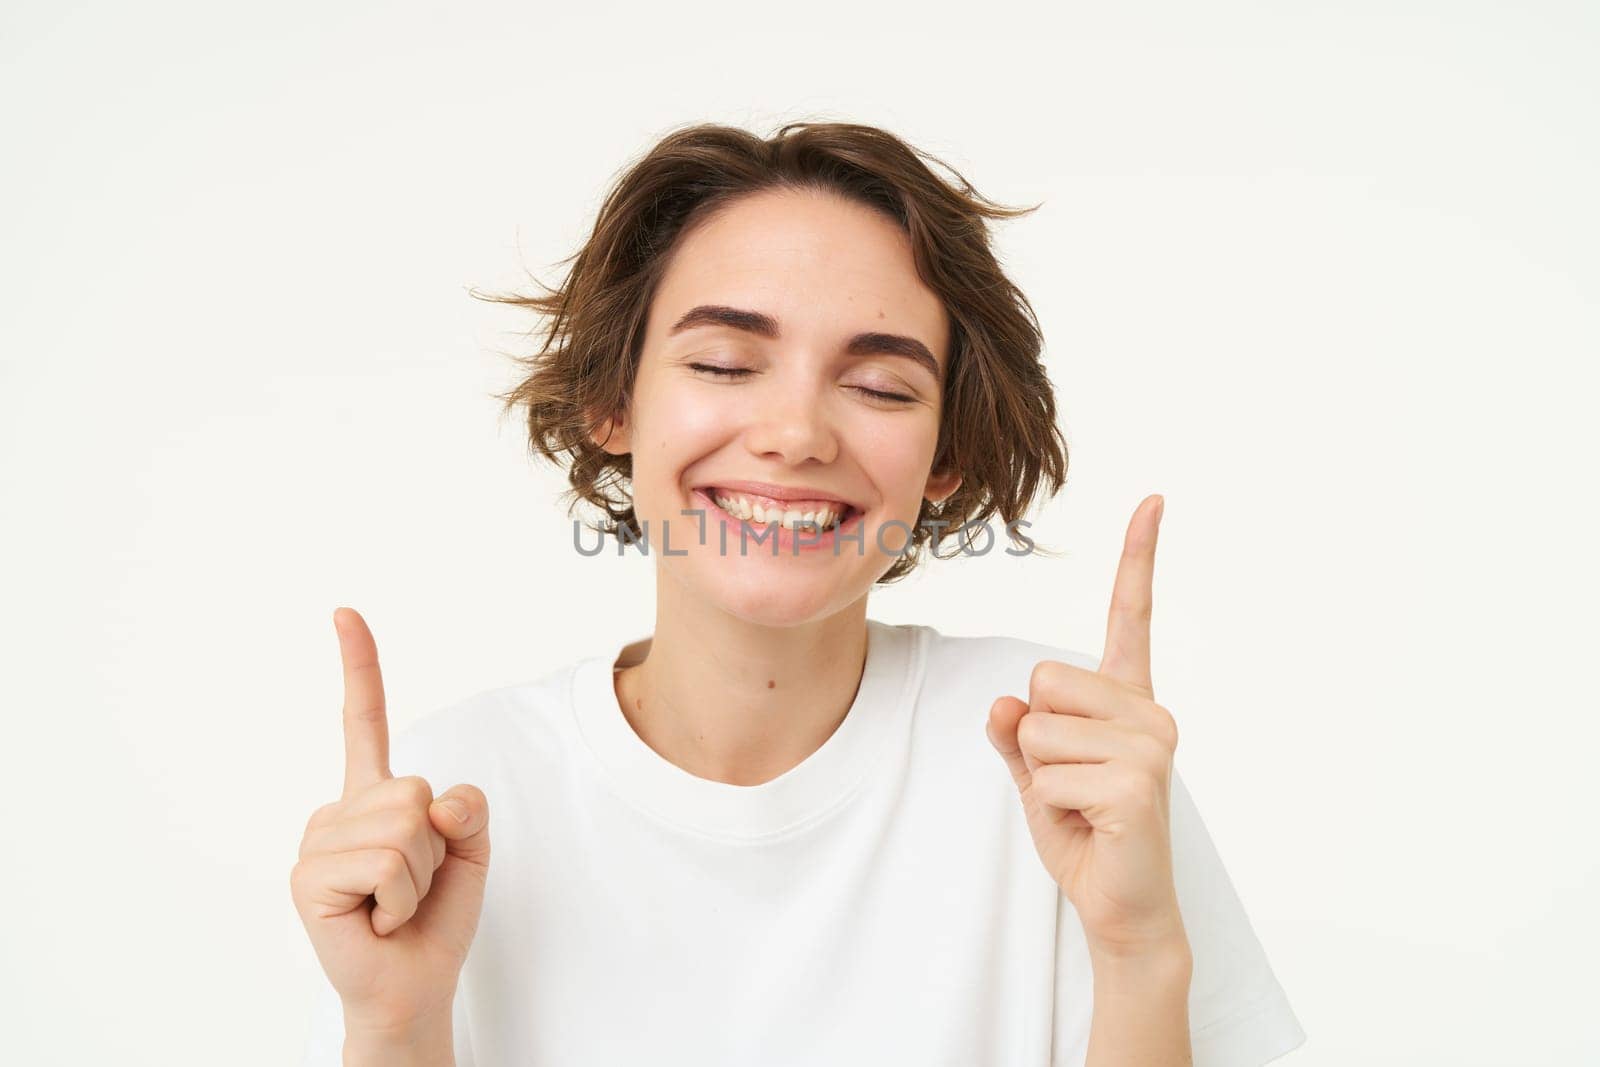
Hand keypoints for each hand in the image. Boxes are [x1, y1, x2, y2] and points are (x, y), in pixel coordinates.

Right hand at [289, 607, 491, 1035]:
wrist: (414, 983)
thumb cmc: (435, 916)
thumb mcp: (470, 849)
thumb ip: (467, 808)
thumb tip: (437, 797)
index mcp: (374, 795)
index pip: (363, 720)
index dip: (359, 666)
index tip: (345, 613)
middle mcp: (338, 810)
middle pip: (415, 788)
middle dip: (436, 845)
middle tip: (412, 885)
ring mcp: (317, 840)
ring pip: (404, 825)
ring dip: (418, 876)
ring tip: (394, 903)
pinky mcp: (308, 876)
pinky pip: (385, 861)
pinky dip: (399, 896)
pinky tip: (376, 917)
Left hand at [987, 495, 1185, 957]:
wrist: (1120, 907)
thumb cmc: (1083, 835)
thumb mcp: (1036, 775)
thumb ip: (1017, 733)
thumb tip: (1004, 705)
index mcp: (1129, 700)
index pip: (1129, 616)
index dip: (1138, 558)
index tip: (1153, 499)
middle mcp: (1150, 713)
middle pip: (1043, 681)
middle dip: (1035, 737)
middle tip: (1071, 783)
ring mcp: (1151, 746)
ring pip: (1038, 728)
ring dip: (1041, 776)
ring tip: (1080, 806)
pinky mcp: (1138, 783)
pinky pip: (1047, 773)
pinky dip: (1050, 805)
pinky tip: (1089, 825)